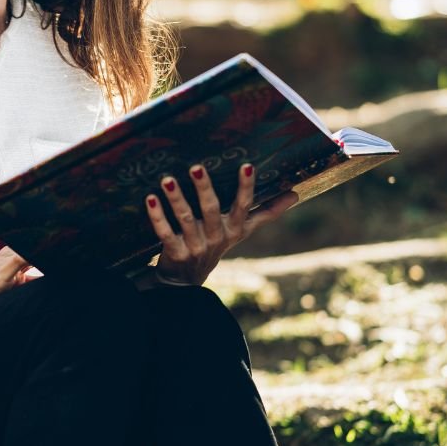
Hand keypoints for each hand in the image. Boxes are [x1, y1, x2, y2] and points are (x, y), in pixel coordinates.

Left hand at [144, 163, 298, 285]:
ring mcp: (195, 246)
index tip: (247, 165)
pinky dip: (157, 216)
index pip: (243, 206)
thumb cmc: (216, 244)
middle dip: (205, 188)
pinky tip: (150, 198)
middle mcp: (216, 237)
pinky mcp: (174, 252)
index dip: (246, 187)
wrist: (187, 280)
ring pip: (185, 218)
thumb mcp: (242, 230)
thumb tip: (296, 194)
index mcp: (234, 229)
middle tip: (197, 167)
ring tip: (167, 179)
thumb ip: (266, 212)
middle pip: (212, 209)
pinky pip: (165, 232)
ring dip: (176, 198)